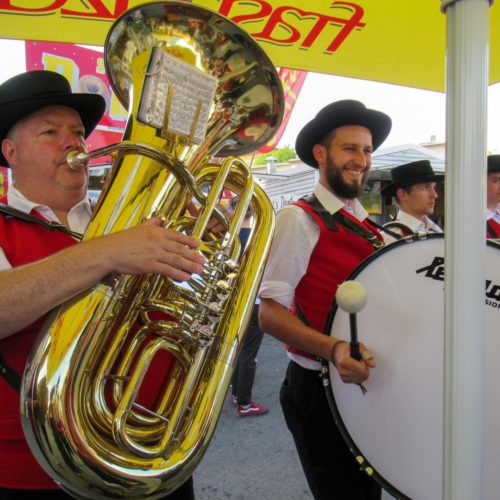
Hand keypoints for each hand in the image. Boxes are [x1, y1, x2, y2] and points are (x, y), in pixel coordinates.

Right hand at [90, 217, 204, 280]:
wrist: (108, 251)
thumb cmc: (121, 241)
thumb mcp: (138, 228)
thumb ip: (151, 224)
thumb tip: (159, 219)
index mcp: (156, 232)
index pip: (177, 236)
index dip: (189, 241)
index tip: (198, 245)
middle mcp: (158, 241)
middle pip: (180, 249)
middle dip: (194, 256)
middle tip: (203, 261)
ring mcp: (154, 253)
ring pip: (177, 260)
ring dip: (190, 266)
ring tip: (199, 270)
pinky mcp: (150, 265)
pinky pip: (168, 270)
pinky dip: (178, 274)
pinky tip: (185, 277)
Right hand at [330, 340, 375, 384]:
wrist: (337, 352)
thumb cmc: (347, 349)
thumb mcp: (358, 346)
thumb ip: (366, 354)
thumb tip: (372, 364)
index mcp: (344, 361)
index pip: (362, 370)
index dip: (365, 364)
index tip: (361, 359)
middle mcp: (342, 370)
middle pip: (363, 376)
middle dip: (365, 369)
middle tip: (360, 362)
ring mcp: (343, 376)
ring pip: (361, 379)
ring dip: (362, 373)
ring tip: (357, 365)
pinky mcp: (344, 380)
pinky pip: (358, 381)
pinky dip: (359, 376)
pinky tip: (355, 369)